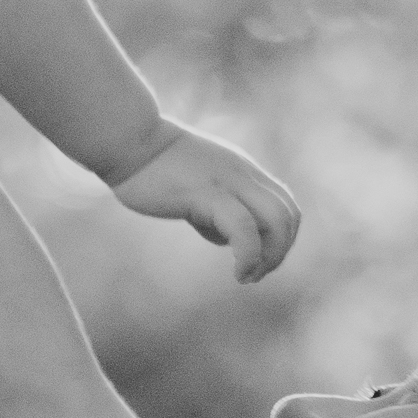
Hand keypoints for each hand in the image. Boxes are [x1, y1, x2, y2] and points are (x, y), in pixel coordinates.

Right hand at [106, 123, 300, 284]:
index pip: (285, 204)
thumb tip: (222, 235)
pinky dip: (249, 255)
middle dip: (280, 252)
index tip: (259, 260)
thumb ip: (214, 207)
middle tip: (255, 274)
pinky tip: (237, 272)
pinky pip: (243, 227)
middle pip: (289, 214)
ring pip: (276, 220)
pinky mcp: (206, 194)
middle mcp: (242, 174)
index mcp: (242, 171)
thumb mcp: (195, 186)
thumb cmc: (152, 166)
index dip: (282, 239)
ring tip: (247, 276)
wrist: (128, 140)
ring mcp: (227, 182)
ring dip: (271, 257)